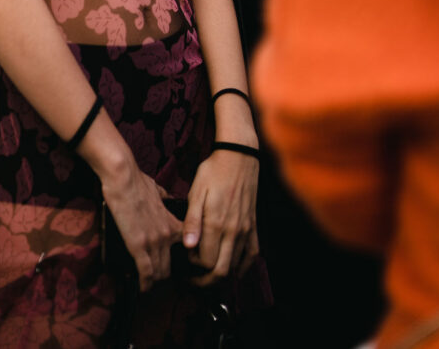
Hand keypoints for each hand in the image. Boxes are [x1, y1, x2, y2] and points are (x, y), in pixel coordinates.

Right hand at [101, 164, 182, 291]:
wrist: (123, 177)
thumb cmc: (136, 180)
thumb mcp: (157, 189)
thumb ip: (163, 198)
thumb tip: (164, 199)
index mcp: (171, 222)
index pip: (184, 249)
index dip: (178, 259)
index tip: (172, 264)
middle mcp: (167, 234)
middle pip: (170, 266)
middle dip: (163, 275)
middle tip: (156, 279)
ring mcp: (154, 241)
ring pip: (159, 272)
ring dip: (154, 281)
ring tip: (148, 285)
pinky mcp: (138, 245)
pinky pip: (146, 272)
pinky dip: (145, 283)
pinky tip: (143, 288)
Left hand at [182, 149, 258, 284]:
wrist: (239, 157)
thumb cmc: (214, 172)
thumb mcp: (196, 191)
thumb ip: (192, 221)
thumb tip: (188, 246)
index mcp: (217, 223)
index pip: (206, 262)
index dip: (193, 266)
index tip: (185, 258)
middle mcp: (234, 231)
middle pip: (221, 272)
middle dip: (205, 281)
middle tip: (193, 279)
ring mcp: (246, 231)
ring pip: (236, 267)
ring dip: (221, 275)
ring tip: (207, 272)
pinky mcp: (253, 227)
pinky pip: (252, 256)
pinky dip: (242, 267)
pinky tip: (232, 267)